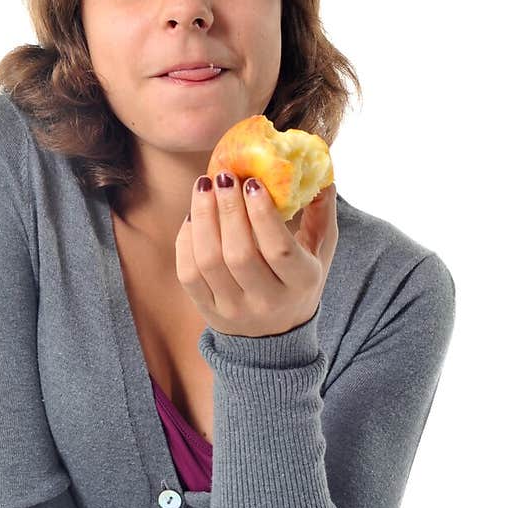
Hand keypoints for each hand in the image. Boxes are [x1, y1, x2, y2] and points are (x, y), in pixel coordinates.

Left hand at [176, 171, 337, 336]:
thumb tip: (321, 171)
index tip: (252, 182)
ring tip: (203, 186)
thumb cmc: (298, 281)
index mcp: (301, 283)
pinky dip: (186, 240)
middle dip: (228, 209)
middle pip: (239, 254)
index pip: (279, 250)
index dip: (263, 214)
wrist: (275, 335)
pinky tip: (192, 216)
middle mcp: (267, 301)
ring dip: (202, 218)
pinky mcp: (208, 310)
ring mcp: (234, 309)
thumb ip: (322, 213)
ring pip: (209, 261)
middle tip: (223, 176)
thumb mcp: (320, 252)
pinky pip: (188, 273)